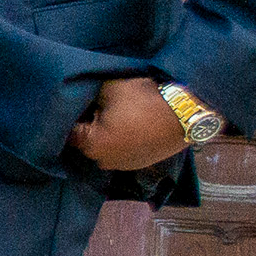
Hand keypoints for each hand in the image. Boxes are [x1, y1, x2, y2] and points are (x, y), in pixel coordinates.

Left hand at [69, 77, 191, 171]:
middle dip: (88, 126)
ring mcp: (122, 165)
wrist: (187, 113)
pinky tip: (130, 127)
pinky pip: (121, 152)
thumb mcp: (108, 89)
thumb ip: (87, 97)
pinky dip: (121, 141)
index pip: (68, 131)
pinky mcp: (139, 164)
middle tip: (97, 108)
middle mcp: (103, 161)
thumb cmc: (144, 100)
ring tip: (117, 116)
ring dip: (105, 135)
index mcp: (91, 144)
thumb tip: (81, 101)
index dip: (72, 115)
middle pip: (86, 141)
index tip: (78, 104)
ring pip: (104, 148)